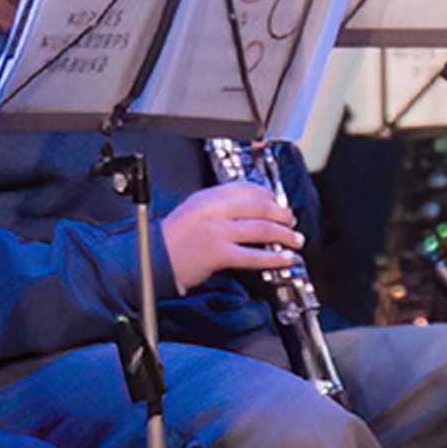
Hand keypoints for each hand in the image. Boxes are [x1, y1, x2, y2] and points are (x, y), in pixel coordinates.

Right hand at [161, 183, 304, 292]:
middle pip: (257, 206)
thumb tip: (249, 212)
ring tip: (295, 240)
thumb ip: (218, 208)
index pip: (245, 188)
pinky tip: (283, 258)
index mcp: (206, 197)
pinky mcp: (218, 253)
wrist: (151, 259)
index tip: (278, 201)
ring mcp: (216, 231)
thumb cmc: (170, 239)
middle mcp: (212, 210)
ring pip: (260, 229)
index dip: (268, 194)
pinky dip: (272, 257)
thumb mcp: (192, 212)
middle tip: (291, 220)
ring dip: (283, 235)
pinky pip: (252, 255)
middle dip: (281, 213)